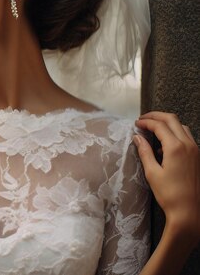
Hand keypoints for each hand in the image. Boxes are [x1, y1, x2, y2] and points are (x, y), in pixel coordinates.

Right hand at [134, 111, 199, 243]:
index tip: (136, 123)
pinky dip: (174, 135)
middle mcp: (188, 145)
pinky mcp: (198, 157)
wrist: (190, 212)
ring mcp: (196, 151)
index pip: (159, 125)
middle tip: (143, 119)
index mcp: (176, 147)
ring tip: (152, 130)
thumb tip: (137, 137)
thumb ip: (144, 152)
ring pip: (181, 127)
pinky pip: (187, 138)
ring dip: (167, 124)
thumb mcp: (152, 172)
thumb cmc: (170, 195)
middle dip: (156, 116)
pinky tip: (164, 147)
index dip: (146, 121)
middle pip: (172, 120)